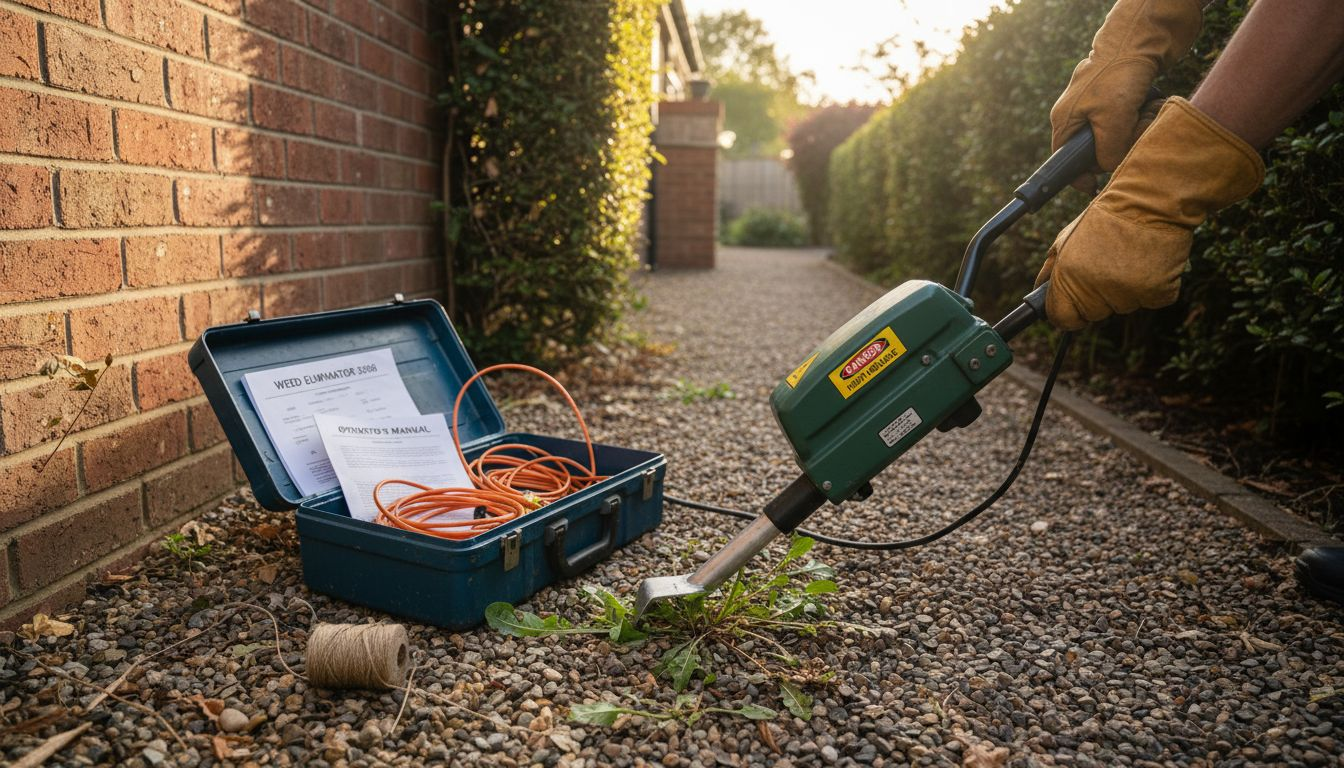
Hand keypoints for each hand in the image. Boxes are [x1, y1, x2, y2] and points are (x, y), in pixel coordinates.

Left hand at [1036, 98, 1263, 330]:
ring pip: (1122, 307)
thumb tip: (1039, 291)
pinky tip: (1149, 260)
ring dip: (1125, 289)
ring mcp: (1129, 294)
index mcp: (1069, 278)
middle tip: (1108, 264)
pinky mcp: (1158, 293)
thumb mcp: (1066, 239)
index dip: (1067, 311)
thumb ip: (1050, 270)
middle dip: (1097, 296)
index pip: (1062, 319)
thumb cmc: (1106, 217)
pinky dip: (1152, 286)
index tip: (1074, 302)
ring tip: (1129, 256)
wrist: (1151, 199)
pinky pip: (1151, 300)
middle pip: (1093, 315)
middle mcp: (1097, 290)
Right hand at [1051, 0, 1202, 189]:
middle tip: (1132, 141)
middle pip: (1096, 150)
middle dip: (1117, 150)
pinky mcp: (1122, 95)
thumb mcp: (1112, 120)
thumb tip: (1110, 169)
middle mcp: (1080, 112)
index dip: (1080, 176)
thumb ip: (1108, 151)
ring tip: (1147, 115)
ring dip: (1136, 133)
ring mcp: (1101, 103)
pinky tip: (1151, 107)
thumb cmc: (1121, 74)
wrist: (1145, 35)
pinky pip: (1132, 121)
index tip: (1095, 188)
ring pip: (1118, 137)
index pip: (1065, 160)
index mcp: (1066, 119)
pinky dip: (1144, 119)